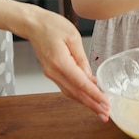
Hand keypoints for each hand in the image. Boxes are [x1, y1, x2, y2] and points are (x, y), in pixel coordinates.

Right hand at [24, 6, 109, 121]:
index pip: (81, 83)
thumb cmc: (51, 25)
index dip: (94, 95)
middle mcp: (54, 72)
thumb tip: (90, 75)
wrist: (33, 24)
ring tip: (99, 108)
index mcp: (60, 62)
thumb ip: (81, 57)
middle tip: (105, 114)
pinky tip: (87, 95)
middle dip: (92, 105)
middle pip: (76, 93)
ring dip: (85, 102)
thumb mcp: (72, 36)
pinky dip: (78, 93)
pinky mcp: (51, 72)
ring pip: (70, 92)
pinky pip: (66, 86)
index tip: (105, 103)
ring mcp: (51, 74)